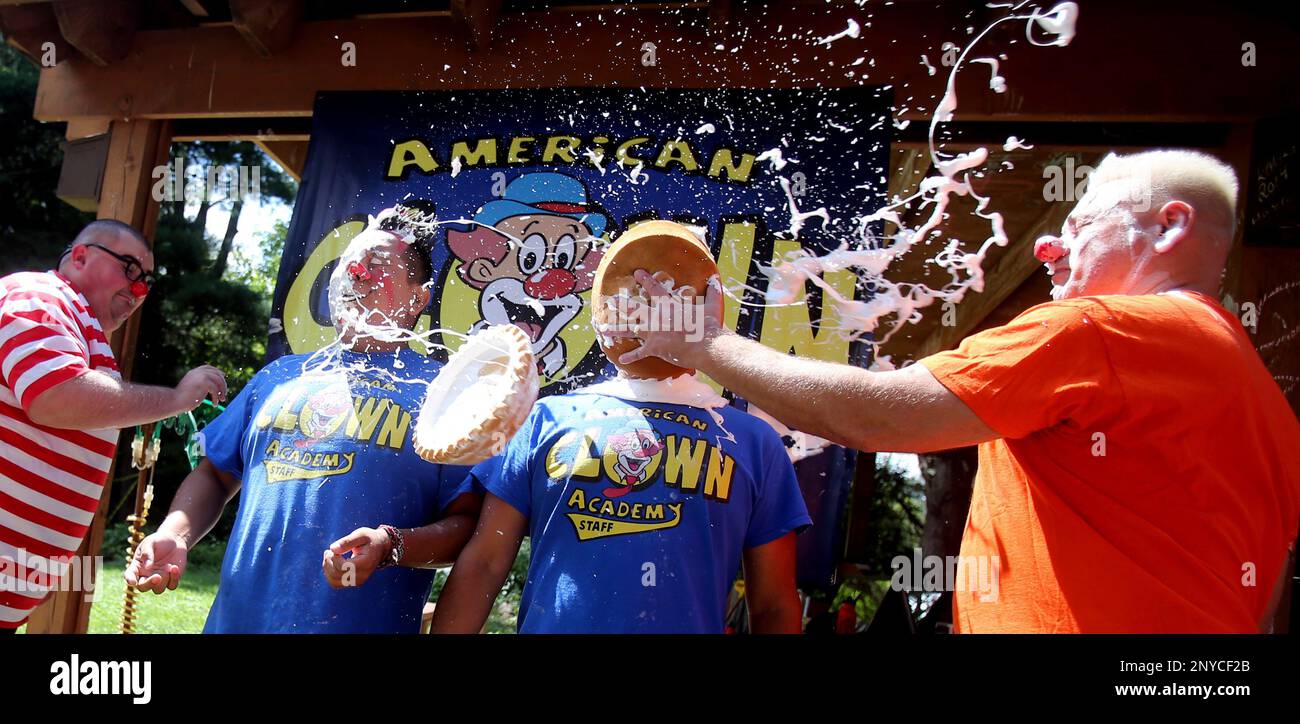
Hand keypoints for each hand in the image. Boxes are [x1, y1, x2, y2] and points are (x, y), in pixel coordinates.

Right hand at [125, 532, 188, 593]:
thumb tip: (147, 567)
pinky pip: (172, 586)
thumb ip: (147, 553)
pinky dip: (174, 579)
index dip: (129, 580)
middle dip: (149, 584)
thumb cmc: (158, 541)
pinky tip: (175, 567)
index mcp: (137, 567)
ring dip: (165, 579)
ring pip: (158, 590)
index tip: (132, 582)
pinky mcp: (171, 580)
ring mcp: (159, 579)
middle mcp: (146, 576)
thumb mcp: (150, 543)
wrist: (174, 540)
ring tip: (169, 565)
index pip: (129, 576)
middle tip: (157, 577)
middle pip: (143, 588)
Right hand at [173, 365, 226, 410]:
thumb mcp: (192, 387)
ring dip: (222, 391)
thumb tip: (212, 386)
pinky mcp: (204, 382)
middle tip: (223, 395)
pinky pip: (215, 389)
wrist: (174, 401)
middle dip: (223, 384)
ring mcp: (201, 376)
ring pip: (218, 381)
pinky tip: (214, 404)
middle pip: (217, 374)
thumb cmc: (182, 398)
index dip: (218, 373)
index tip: (223, 378)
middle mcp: (198, 372)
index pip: (209, 368)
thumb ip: (200, 384)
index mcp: (194, 372)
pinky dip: (216, 398)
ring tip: (222, 400)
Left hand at [322, 527, 391, 588]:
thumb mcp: (361, 534)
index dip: (334, 557)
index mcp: (366, 563)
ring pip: (334, 581)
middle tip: (328, 551)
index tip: (335, 548)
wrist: (380, 547)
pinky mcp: (353, 583)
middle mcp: (362, 575)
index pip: (343, 567)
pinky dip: (329, 574)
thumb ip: (347, 541)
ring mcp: (358, 581)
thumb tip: (332, 548)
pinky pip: (335, 583)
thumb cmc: (369, 539)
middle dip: (328, 562)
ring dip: (327, 569)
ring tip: (329, 556)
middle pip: (336, 575)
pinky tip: (332, 563)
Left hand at [607, 270, 726, 367]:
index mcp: (669, 306)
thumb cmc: (709, 325)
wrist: (706, 345)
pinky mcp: (654, 348)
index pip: (655, 289)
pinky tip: (621, 359)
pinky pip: (640, 353)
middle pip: (634, 309)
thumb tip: (716, 277)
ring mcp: (653, 333)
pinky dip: (631, 357)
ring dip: (616, 330)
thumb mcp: (712, 306)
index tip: (636, 273)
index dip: (645, 280)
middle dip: (621, 305)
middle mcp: (657, 318)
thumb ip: (713, 291)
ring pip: (630, 330)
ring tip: (603, 329)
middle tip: (610, 301)